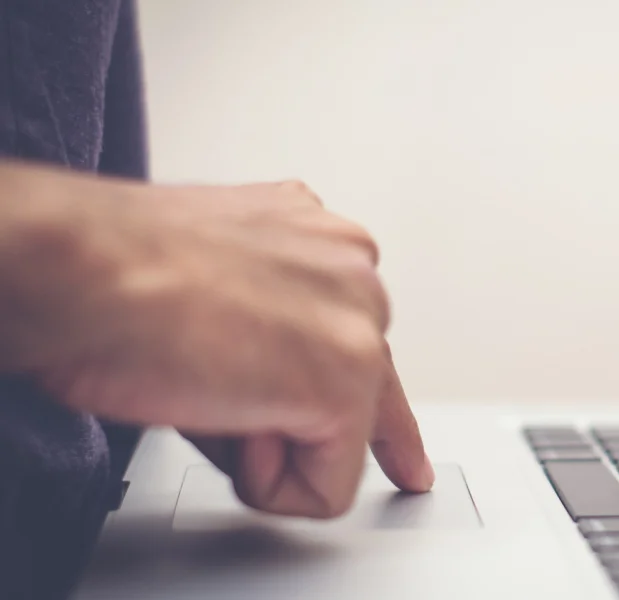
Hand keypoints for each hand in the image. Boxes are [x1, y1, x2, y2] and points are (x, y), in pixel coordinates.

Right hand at [4, 166, 432, 518]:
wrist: (83, 268)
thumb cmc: (112, 270)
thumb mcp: (212, 280)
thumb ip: (268, 322)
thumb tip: (266, 393)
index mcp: (319, 239)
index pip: (363, 332)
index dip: (372, 398)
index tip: (402, 452)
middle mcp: (353, 268)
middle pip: (361, 387)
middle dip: (295, 417)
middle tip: (225, 393)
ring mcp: (361, 320)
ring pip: (341, 436)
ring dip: (268, 440)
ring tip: (203, 384)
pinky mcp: (351, 378)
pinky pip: (328, 486)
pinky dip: (268, 483)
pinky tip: (224, 420)